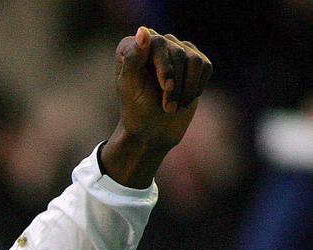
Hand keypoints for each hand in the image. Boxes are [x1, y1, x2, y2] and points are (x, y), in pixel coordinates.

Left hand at [102, 27, 211, 186]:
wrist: (152, 132)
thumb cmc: (136, 111)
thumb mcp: (129, 88)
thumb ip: (133, 59)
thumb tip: (143, 31)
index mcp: (133, 47)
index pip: (156, 43)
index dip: (164, 67)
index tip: (165, 88)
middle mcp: (154, 43)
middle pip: (177, 52)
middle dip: (175, 84)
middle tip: (167, 107)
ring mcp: (176, 50)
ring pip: (194, 60)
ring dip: (186, 88)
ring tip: (173, 106)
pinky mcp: (193, 62)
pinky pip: (205, 66)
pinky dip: (197, 86)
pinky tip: (185, 99)